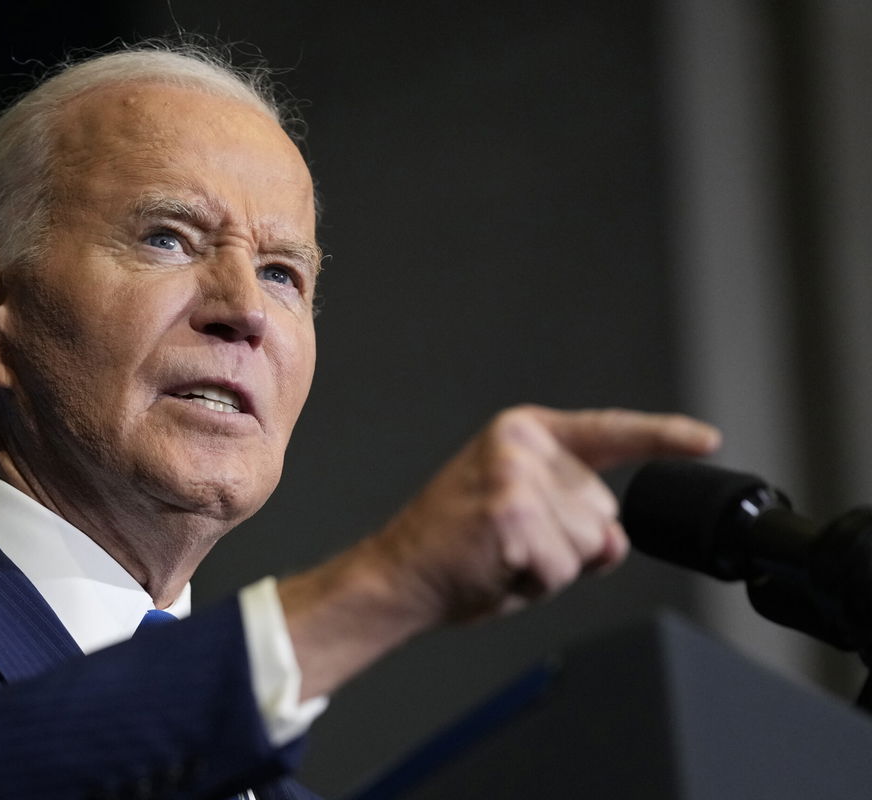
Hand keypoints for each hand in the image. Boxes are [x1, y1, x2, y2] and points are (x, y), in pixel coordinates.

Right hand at [280, 405, 720, 698]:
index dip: (663, 437)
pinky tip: (495, 567)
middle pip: (602, 511)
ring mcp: (516, 477)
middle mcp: (522, 445)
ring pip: (588, 544)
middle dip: (570, 544)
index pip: (608, 433)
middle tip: (510, 546)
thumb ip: (580, 521)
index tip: (708, 440)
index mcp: (524, 433)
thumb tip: (615, 541)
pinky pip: (563, 568)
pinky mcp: (511, 515)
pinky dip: (536, 583)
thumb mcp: (526, 521)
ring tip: (501, 557)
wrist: (398, 576)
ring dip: (553, 567)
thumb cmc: (456, 550)